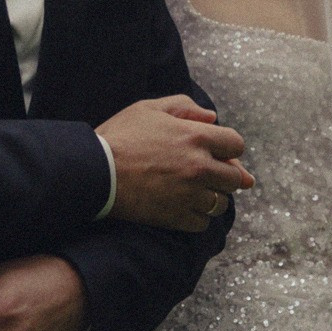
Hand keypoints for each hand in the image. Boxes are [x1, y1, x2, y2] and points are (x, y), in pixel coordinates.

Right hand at [98, 94, 254, 231]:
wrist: (95, 171)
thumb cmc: (120, 136)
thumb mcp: (149, 108)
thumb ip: (184, 106)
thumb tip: (211, 117)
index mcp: (196, 137)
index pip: (236, 145)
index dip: (229, 149)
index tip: (219, 153)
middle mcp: (199, 167)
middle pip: (234, 178)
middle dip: (226, 175)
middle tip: (210, 176)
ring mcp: (189, 194)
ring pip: (220, 203)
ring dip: (212, 198)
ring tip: (196, 193)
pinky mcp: (176, 216)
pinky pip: (202, 223)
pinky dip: (196, 217)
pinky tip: (184, 208)